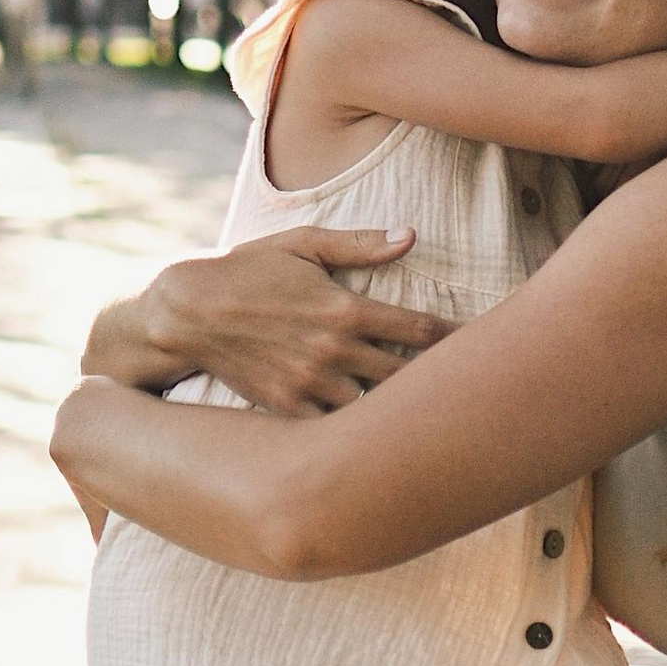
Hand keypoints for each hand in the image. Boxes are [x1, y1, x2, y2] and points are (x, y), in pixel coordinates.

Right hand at [86, 229, 444, 412]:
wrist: (186, 313)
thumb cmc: (247, 271)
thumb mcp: (300, 245)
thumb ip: (358, 244)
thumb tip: (410, 236)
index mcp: (345, 308)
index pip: (420, 331)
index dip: (457, 341)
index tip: (480, 346)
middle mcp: (333, 350)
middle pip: (408, 378)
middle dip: (438, 382)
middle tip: (467, 386)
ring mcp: (311, 384)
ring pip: (375, 410)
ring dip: (399, 410)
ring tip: (428, 414)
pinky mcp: (288, 407)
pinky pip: (336, 428)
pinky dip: (357, 429)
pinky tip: (377, 429)